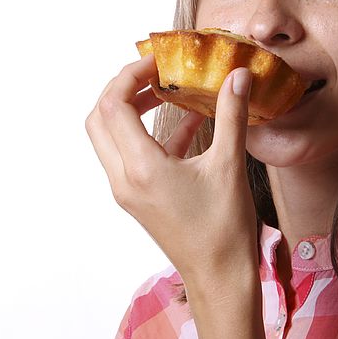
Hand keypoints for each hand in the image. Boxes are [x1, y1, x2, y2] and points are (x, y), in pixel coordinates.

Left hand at [85, 55, 258, 288]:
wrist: (219, 277)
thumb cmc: (223, 228)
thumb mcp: (229, 165)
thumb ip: (231, 115)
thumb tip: (238, 76)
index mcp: (141, 168)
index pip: (112, 106)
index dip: (130, 75)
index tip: (158, 62)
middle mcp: (124, 178)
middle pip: (99, 119)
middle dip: (122, 89)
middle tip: (155, 74)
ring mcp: (128, 191)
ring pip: (110, 138)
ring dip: (131, 111)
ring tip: (167, 92)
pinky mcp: (139, 199)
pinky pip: (131, 156)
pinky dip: (150, 135)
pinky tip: (187, 125)